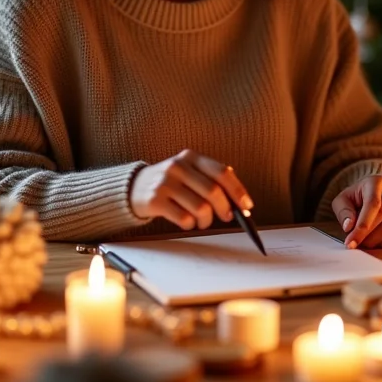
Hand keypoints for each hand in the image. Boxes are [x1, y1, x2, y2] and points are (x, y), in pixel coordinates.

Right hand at [129, 149, 253, 230]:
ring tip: (203, 221)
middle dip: (224, 209)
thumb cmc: (171, 182)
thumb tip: (239, 201)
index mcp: (191, 157)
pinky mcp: (155, 200)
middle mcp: (178, 166)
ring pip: (200, 208)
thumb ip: (211, 179)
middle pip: (213, 191)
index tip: (246, 206)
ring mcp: (165, 183)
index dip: (237, 191)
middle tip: (226, 217)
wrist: (135, 187)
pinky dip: (190, 225)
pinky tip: (188, 222)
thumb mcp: (189, 171)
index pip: (221, 172)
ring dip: (206, 220)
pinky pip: (184, 218)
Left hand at [331, 175, 381, 248]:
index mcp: (376, 182)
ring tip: (365, 244)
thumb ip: (343, 210)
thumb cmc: (358, 197)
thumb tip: (349, 227)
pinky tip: (377, 243)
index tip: (350, 242)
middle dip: (368, 235)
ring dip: (378, 241)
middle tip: (356, 245)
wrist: (378, 193)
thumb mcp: (344, 199)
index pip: (373, 204)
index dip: (362, 226)